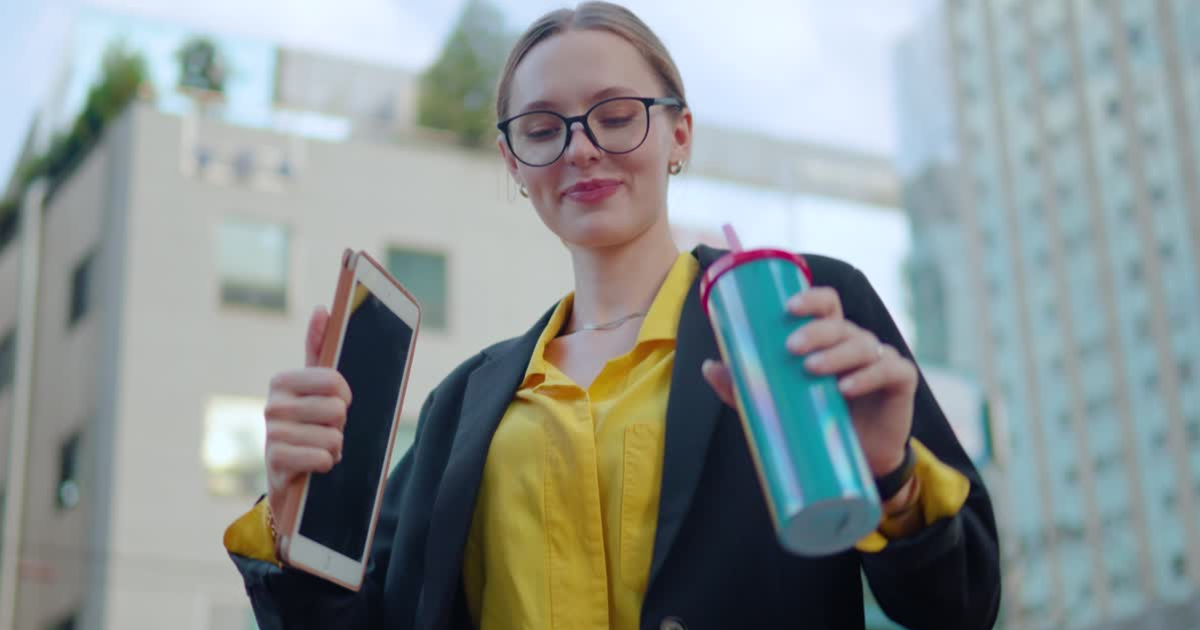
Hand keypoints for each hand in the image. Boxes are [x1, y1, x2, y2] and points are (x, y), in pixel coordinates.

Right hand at [264, 306, 351, 521]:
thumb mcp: (314, 386)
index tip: (339, 402)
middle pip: (337, 410)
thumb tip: (322, 308)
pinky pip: (321, 458)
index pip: (334, 381)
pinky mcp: (275, 462)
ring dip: (335, 447)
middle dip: (341, 425)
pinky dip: (326, 464)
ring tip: (320, 447)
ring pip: (333, 437)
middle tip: (326, 429)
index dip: (345, 396)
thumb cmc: (308, 422)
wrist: (288, 472)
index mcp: (282, 380)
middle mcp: (272, 405)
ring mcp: (271, 434)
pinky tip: (315, 463)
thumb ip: (320, 347)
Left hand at [701, 287, 917, 476]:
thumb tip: (709, 366)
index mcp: (830, 338)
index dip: (811, 299)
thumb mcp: (777, 404)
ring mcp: (881, 359)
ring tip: (812, 370)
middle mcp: (857, 342)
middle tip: (790, 348)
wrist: (859, 461)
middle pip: (840, 324)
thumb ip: (745, 388)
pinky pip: (889, 370)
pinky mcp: (900, 382)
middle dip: (815, 331)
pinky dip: (867, 376)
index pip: (827, 305)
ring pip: (863, 344)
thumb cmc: (819, 421)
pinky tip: (846, 387)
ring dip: (836, 354)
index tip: (787, 308)